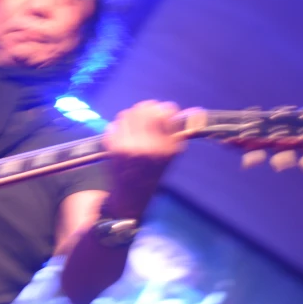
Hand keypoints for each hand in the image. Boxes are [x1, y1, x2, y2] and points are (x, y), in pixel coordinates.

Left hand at [102, 100, 187, 217]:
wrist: (130, 195)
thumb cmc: (152, 172)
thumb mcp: (172, 154)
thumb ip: (177, 131)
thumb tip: (190, 110)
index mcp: (166, 147)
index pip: (165, 111)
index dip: (163, 110)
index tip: (162, 115)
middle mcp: (147, 145)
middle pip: (143, 108)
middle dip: (144, 111)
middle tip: (145, 119)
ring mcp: (128, 145)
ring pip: (126, 114)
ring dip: (130, 119)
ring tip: (133, 130)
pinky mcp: (112, 147)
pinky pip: (113, 125)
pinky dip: (118, 128)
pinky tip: (123, 138)